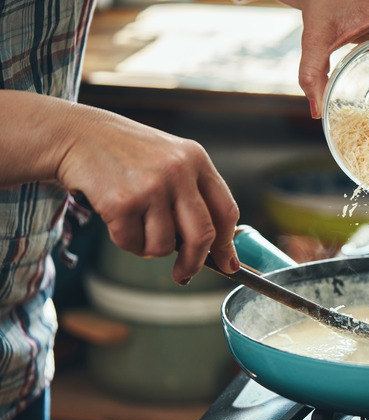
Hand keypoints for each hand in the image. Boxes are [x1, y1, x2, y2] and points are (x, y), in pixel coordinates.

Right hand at [55, 105, 239, 284]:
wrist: (78, 135)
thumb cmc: (128, 154)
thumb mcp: (171, 160)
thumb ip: (194, 195)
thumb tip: (216, 248)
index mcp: (197, 159)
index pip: (226, 211)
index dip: (228, 245)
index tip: (227, 265)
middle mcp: (178, 170)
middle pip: (203, 235)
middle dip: (194, 262)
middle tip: (184, 273)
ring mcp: (151, 186)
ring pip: (164, 246)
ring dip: (150, 247)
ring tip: (137, 224)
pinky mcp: (122, 202)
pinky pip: (133, 244)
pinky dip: (127, 241)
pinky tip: (118, 219)